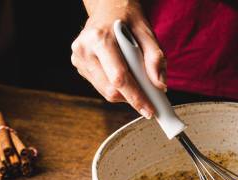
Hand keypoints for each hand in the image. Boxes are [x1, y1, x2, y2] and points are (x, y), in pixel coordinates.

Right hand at [71, 1, 165, 117]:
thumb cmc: (129, 20)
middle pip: (111, 89)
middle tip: (150, 100)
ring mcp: (78, 58)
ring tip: (137, 80)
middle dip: (133, 98)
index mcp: (99, 38)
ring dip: (125, 94)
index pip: (119, 78)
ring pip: (106, 92)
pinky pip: (101, 87)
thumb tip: (159, 85)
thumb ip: (155, 58)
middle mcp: (84, 49)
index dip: (136, 98)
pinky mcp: (79, 65)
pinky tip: (123, 73)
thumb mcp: (147, 33)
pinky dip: (117, 87)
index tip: (150, 111)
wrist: (109, 9)